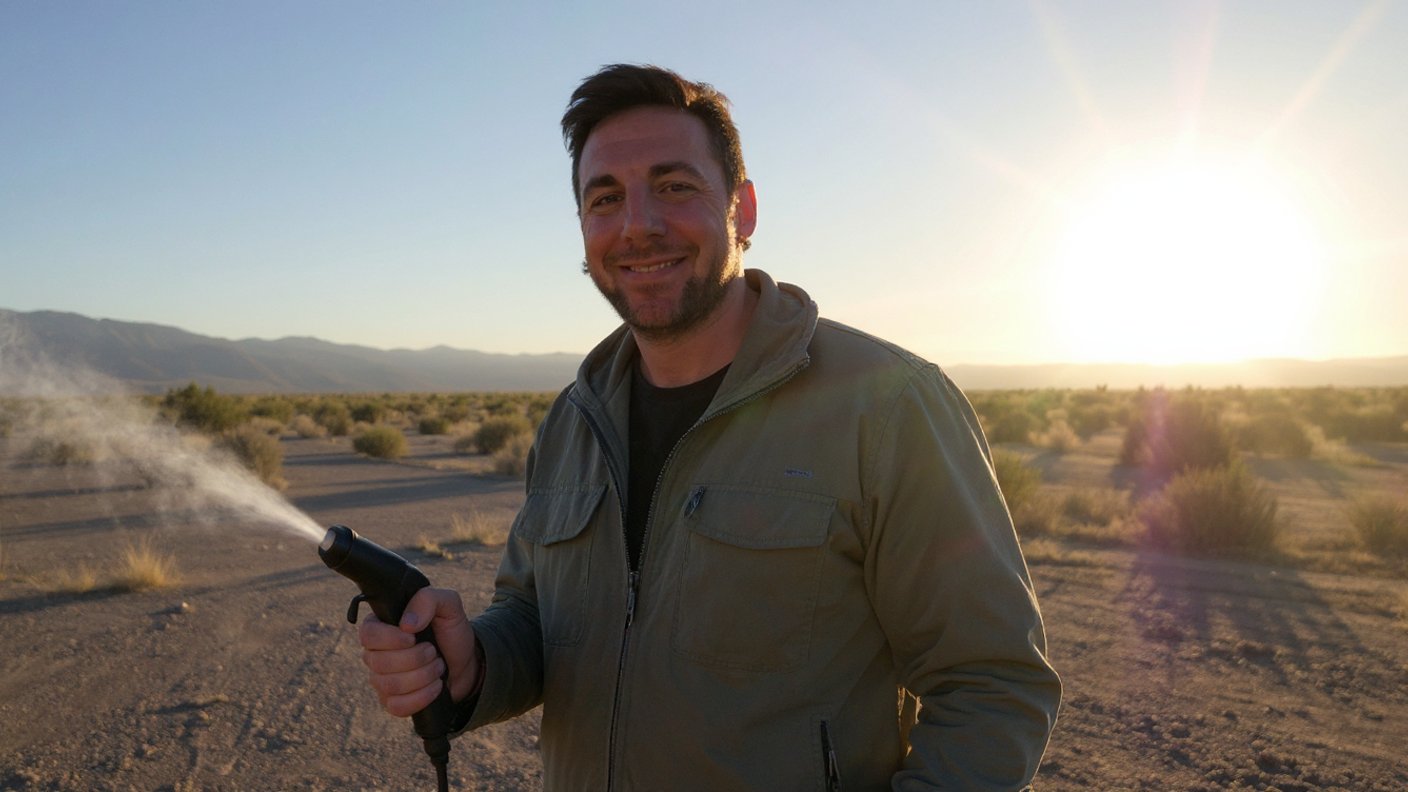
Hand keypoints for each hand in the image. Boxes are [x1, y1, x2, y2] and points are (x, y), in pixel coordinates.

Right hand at [359, 587, 479, 716]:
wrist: (466, 662)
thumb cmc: (450, 631)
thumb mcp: (448, 605)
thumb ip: (427, 600)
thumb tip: (406, 624)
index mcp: (381, 626)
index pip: (367, 634)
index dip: (391, 638)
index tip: (413, 637)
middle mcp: (375, 653)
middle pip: (379, 663)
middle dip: (415, 658)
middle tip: (433, 651)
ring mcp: (381, 680)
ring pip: (390, 685)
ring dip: (423, 676)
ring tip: (438, 666)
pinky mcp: (392, 701)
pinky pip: (397, 707)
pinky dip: (422, 697)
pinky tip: (435, 686)